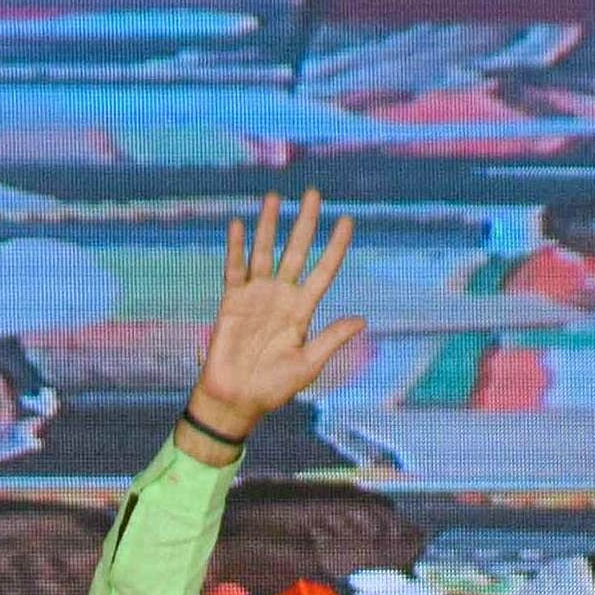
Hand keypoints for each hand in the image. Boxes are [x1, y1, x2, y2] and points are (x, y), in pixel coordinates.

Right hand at [185, 191, 366, 444]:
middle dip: (305, 222)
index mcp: (303, 311)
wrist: (236, 400)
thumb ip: (331, 338)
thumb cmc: (273, 389)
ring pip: (265, 252)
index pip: (324, 271)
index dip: (336, 246)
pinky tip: (238, 224)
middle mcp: (281, 297)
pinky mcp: (232, 302)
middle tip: (313, 194)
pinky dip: (236, 247)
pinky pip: (234, 269)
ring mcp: (256, 296)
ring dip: (270, 225)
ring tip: (275, 198)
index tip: (347, 221)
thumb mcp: (308, 365)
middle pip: (296, 251)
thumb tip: (362, 320)